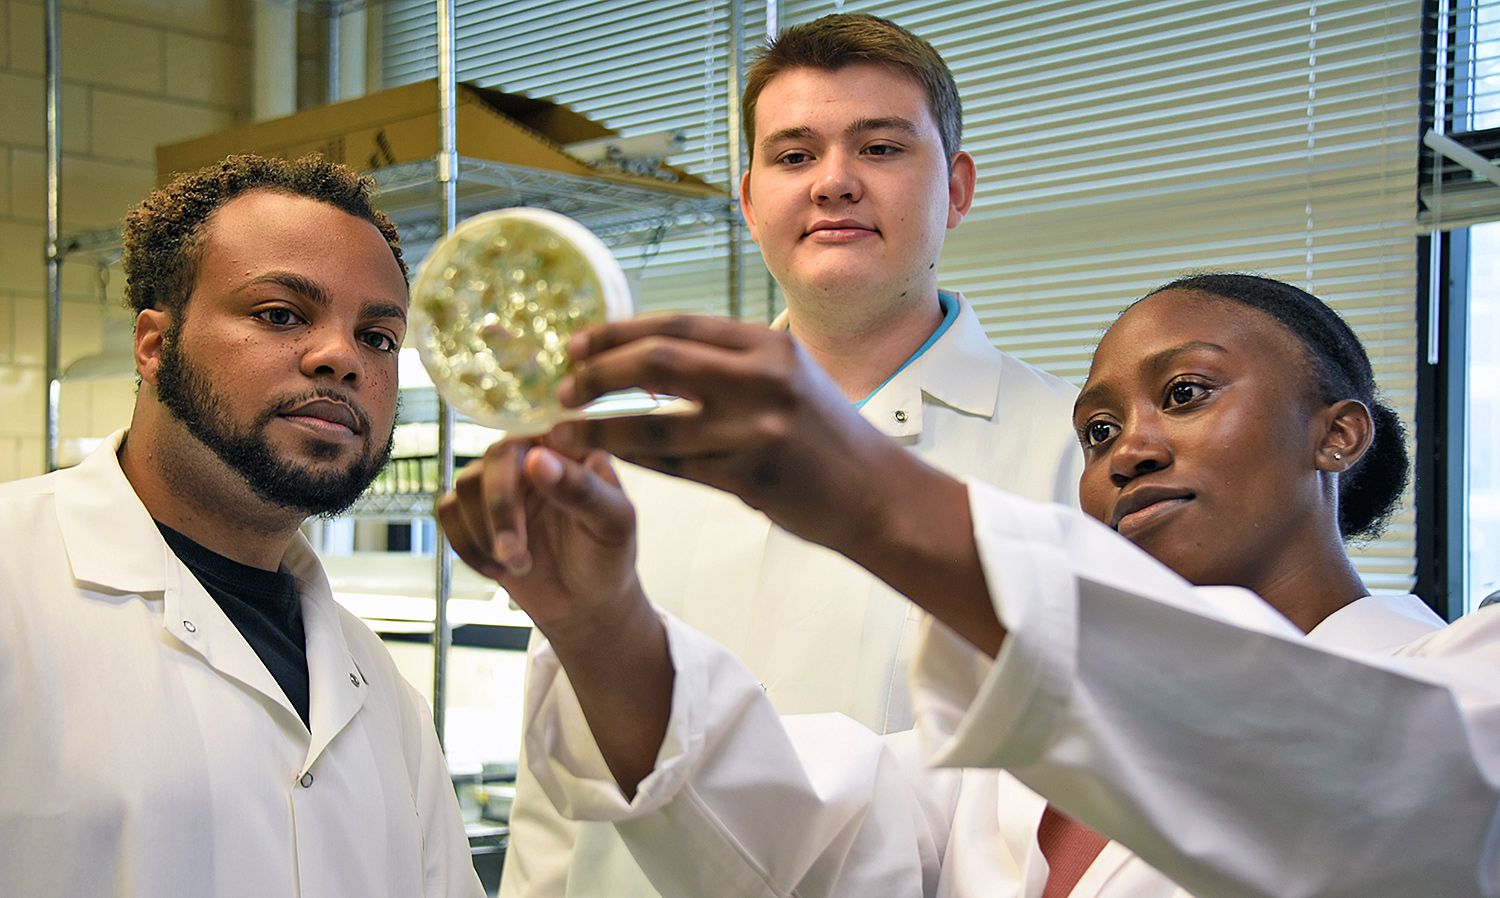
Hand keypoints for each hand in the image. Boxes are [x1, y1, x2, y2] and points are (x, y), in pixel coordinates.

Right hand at [437, 439, 642, 641]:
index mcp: (571, 447)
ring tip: (519, 565)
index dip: (527, 452)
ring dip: (485, 533)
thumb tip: (537, 458)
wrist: (583, 604)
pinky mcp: (476, 512)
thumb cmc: (608, 557)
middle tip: (515, 553)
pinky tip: (498, 569)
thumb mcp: (613, 524)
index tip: (530, 476)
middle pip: (496, 457)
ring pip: (466, 485)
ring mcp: (502, 483)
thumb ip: (582, 489)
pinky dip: (468, 546)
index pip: (540, 427)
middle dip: (500, 508)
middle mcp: (532, 456)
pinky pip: (448, 512)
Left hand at [551, 315, 908, 552]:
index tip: (577, 344)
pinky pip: (671, 464)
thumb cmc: (825, 435)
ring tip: (565, 429)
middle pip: (656, 362)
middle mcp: (764, 378)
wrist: (875, 493)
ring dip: (598, 425)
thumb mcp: (786, 378)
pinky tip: (606, 456)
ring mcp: (757, 427)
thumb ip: (729, 363)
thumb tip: (650, 353)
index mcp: (769, 345)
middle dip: (598, 372)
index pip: (676, 326)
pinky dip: (631, 458)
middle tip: (563, 387)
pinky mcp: (749, 474)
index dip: (618, 332)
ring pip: (652, 421)